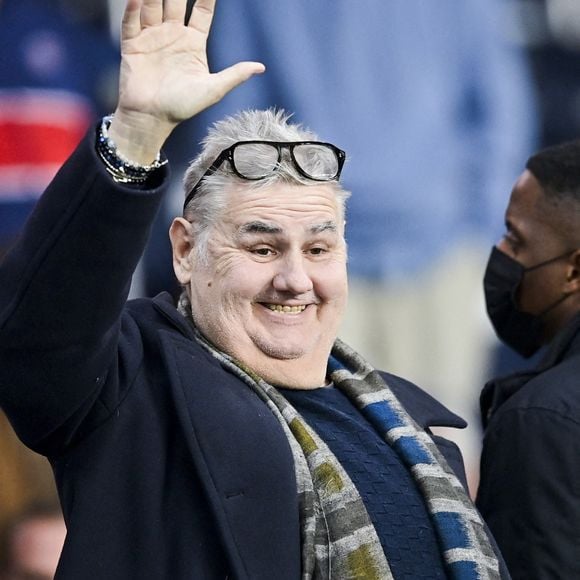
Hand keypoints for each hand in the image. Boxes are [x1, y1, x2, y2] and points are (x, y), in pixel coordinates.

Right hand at [109, 0, 264, 163]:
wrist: (152, 119)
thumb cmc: (183, 107)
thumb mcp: (213, 89)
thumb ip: (235, 75)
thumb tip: (261, 67)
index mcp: (193, 44)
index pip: (202, 12)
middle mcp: (173, 36)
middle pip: (176, 2)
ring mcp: (152, 38)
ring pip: (152, 7)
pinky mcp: (133, 45)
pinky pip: (132, 22)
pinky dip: (133, 8)